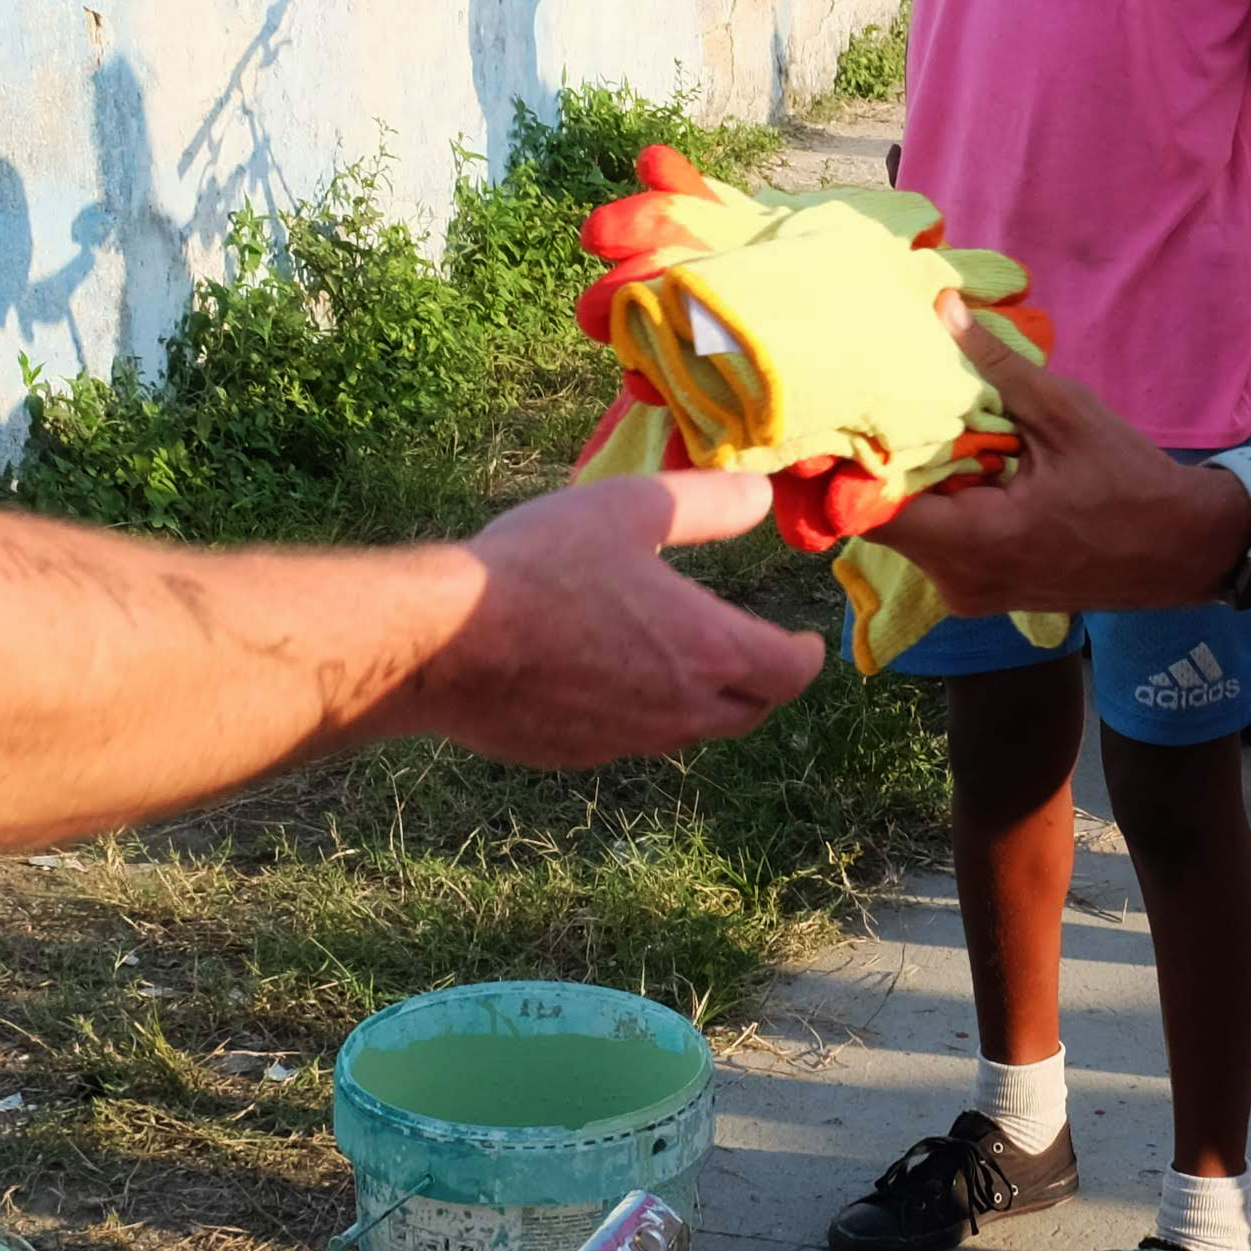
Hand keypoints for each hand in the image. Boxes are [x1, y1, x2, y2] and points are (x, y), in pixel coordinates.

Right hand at [420, 471, 827, 762]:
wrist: (446, 642)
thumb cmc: (542, 566)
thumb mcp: (632, 509)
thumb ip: (708, 504)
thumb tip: (761, 496)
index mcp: (708, 651)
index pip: (789, 674)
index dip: (804, 656)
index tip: (803, 642)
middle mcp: (678, 710)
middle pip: (748, 713)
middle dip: (762, 685)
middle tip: (755, 656)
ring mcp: (626, 740)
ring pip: (688, 731)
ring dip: (702, 703)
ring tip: (685, 665)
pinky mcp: (577, 754)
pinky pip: (629, 739)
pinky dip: (641, 714)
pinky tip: (610, 679)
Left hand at [870, 315, 1250, 615]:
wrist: (1184, 551)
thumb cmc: (1132, 485)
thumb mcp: (1066, 416)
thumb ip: (998, 368)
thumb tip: (944, 308)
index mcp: (977, 543)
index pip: (871, 511)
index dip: (847, 465)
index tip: (846, 415)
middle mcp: (959, 582)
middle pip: (884, 520)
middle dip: (883, 464)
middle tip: (881, 405)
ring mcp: (968, 594)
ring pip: (909, 533)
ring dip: (914, 483)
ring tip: (921, 427)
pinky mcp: (979, 592)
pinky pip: (936, 544)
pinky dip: (939, 504)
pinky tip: (956, 463)